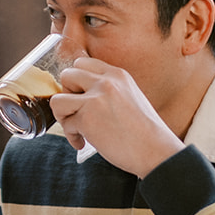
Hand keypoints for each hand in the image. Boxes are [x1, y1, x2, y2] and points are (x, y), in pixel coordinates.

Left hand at [50, 58, 182, 178]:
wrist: (156, 151)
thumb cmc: (144, 132)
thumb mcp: (130, 96)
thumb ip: (108, 90)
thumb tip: (80, 94)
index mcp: (117, 75)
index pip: (82, 63)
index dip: (76, 81)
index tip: (80, 96)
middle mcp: (105, 82)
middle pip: (67, 75)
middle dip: (67, 95)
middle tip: (76, 112)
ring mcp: (94, 99)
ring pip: (58, 100)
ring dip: (63, 116)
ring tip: (77, 129)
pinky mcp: (86, 119)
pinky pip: (65, 124)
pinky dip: (72, 136)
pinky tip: (83, 143)